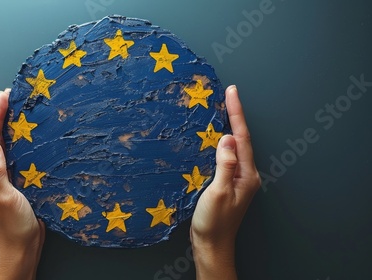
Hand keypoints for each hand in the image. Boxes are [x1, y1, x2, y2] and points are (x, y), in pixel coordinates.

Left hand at [0, 89, 44, 279]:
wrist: (23, 247)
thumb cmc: (13, 227)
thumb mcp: (4, 198)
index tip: (4, 98)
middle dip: (0, 118)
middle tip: (11, 97)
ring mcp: (0, 179)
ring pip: (4, 147)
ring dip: (10, 129)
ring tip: (18, 110)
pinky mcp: (13, 183)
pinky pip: (15, 158)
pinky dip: (21, 144)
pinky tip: (29, 137)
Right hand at [190, 85, 260, 279]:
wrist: (211, 244)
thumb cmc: (214, 222)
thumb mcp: (219, 193)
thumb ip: (225, 165)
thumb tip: (227, 138)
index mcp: (247, 174)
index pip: (242, 138)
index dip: (236, 113)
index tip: (232, 92)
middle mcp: (245, 174)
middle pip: (240, 138)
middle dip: (233, 115)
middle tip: (226, 94)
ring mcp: (236, 178)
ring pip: (232, 146)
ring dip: (226, 126)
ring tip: (218, 108)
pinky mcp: (226, 182)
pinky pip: (224, 156)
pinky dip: (217, 142)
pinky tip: (210, 137)